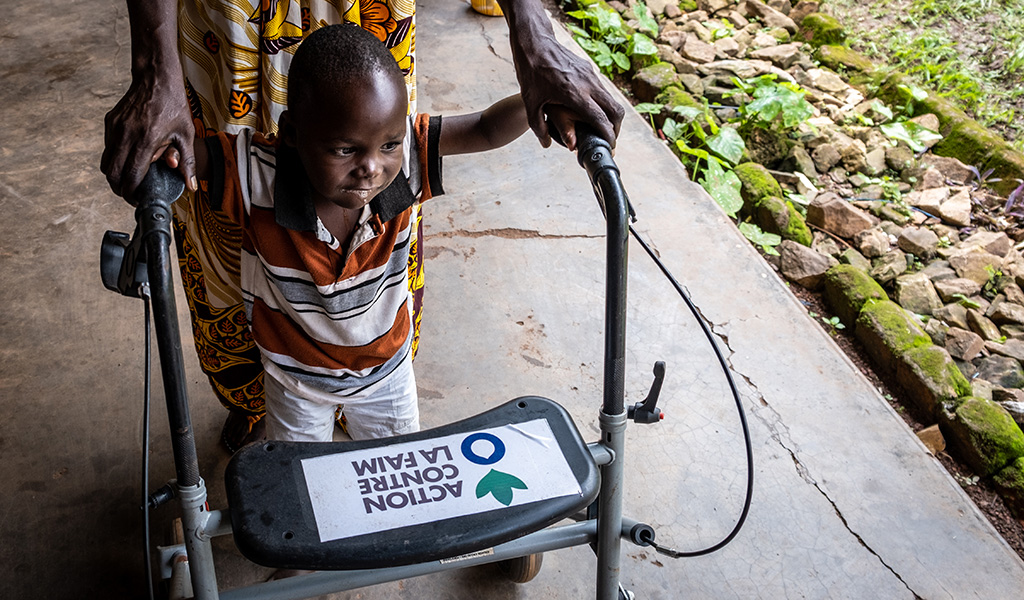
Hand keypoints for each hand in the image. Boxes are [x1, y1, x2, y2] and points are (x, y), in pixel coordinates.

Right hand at [101, 68, 196, 201]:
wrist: (156, 79)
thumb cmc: (174, 106)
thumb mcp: (186, 135)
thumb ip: (187, 162)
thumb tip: (192, 186)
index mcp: (146, 141)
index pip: (131, 176)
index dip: (132, 193)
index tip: (137, 200)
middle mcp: (127, 135)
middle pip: (112, 174)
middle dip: (119, 188)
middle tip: (130, 194)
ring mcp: (116, 128)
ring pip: (106, 162)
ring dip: (115, 175)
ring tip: (129, 179)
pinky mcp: (110, 122)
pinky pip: (108, 148)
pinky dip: (115, 159)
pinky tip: (129, 158)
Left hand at [507, 24, 623, 150]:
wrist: (534, 42)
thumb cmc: (530, 73)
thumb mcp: (530, 104)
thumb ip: (538, 127)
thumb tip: (546, 144)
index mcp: (574, 95)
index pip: (600, 119)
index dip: (608, 136)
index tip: (609, 147)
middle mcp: (588, 84)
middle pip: (615, 111)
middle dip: (616, 128)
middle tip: (609, 140)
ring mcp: (591, 75)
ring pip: (611, 100)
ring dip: (610, 116)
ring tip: (601, 128)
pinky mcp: (589, 69)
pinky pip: (602, 90)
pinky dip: (603, 104)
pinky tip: (591, 110)